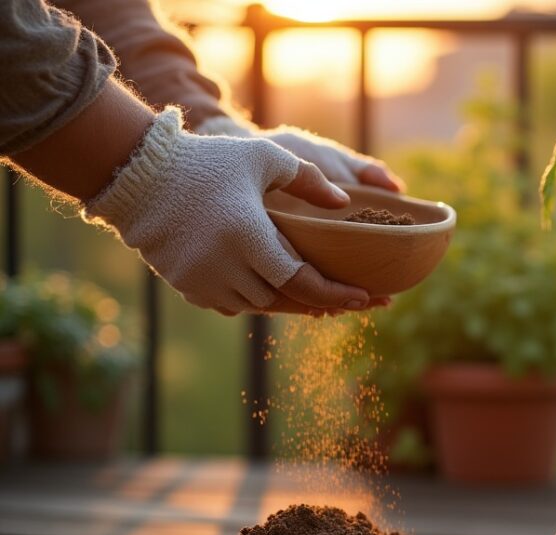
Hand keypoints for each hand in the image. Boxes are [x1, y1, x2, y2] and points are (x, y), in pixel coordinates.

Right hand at [87, 107, 377, 315]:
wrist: (138, 177)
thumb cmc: (208, 162)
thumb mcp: (264, 158)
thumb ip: (308, 180)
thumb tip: (344, 205)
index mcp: (248, 235)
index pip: (301, 279)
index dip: (336, 293)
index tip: (365, 296)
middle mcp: (225, 266)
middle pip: (285, 299)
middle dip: (322, 301)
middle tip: (356, 301)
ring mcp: (203, 280)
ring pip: (260, 305)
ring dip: (290, 302)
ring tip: (323, 296)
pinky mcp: (187, 286)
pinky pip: (232, 304)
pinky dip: (257, 298)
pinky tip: (279, 290)